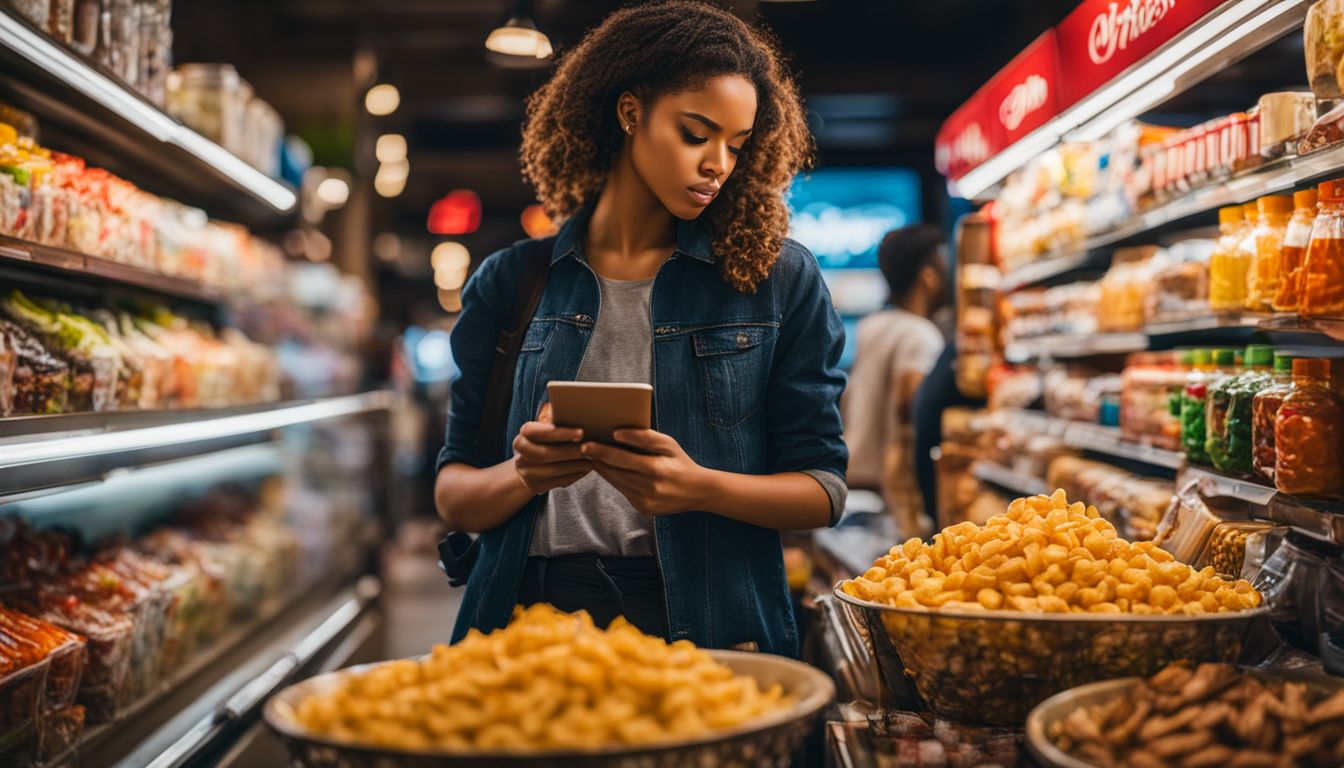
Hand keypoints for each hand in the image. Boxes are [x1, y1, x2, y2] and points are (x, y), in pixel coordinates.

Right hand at [512, 403, 591, 493]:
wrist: (533, 464)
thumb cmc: (550, 439)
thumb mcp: (550, 427)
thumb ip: (558, 419)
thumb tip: (578, 409)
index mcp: (523, 435)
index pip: (536, 432)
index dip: (558, 433)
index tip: (581, 432)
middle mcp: (520, 455)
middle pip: (543, 454)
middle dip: (570, 451)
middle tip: (591, 448)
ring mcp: (526, 474)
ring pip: (552, 470)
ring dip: (576, 464)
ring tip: (594, 458)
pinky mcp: (535, 487)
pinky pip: (558, 482)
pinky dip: (575, 474)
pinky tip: (587, 468)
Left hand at [581, 429, 710, 516]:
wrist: (698, 491)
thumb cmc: (680, 461)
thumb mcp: (668, 443)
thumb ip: (643, 436)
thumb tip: (617, 434)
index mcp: (655, 469)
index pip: (620, 458)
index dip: (601, 451)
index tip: (585, 445)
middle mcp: (648, 488)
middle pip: (614, 472)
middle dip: (597, 460)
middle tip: (583, 449)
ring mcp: (645, 502)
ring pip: (616, 483)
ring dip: (604, 470)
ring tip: (595, 457)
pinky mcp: (644, 509)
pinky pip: (624, 492)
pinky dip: (617, 481)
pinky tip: (613, 471)